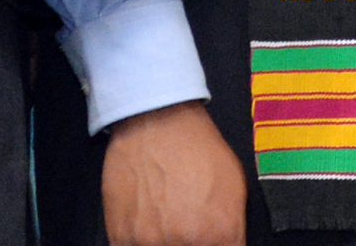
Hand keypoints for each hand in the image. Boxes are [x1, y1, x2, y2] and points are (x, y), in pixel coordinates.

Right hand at [103, 101, 245, 245]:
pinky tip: (149, 222)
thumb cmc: (196, 148)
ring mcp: (147, 243)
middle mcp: (182, 243)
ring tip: (167, 220)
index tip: (212, 239)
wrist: (157, 122)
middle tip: (188, 225)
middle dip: (193, 242)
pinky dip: (142, 241)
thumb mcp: (235, 186)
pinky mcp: (120, 238)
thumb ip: (233, 231)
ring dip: (167, 242)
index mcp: (217, 233)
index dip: (218, 245)